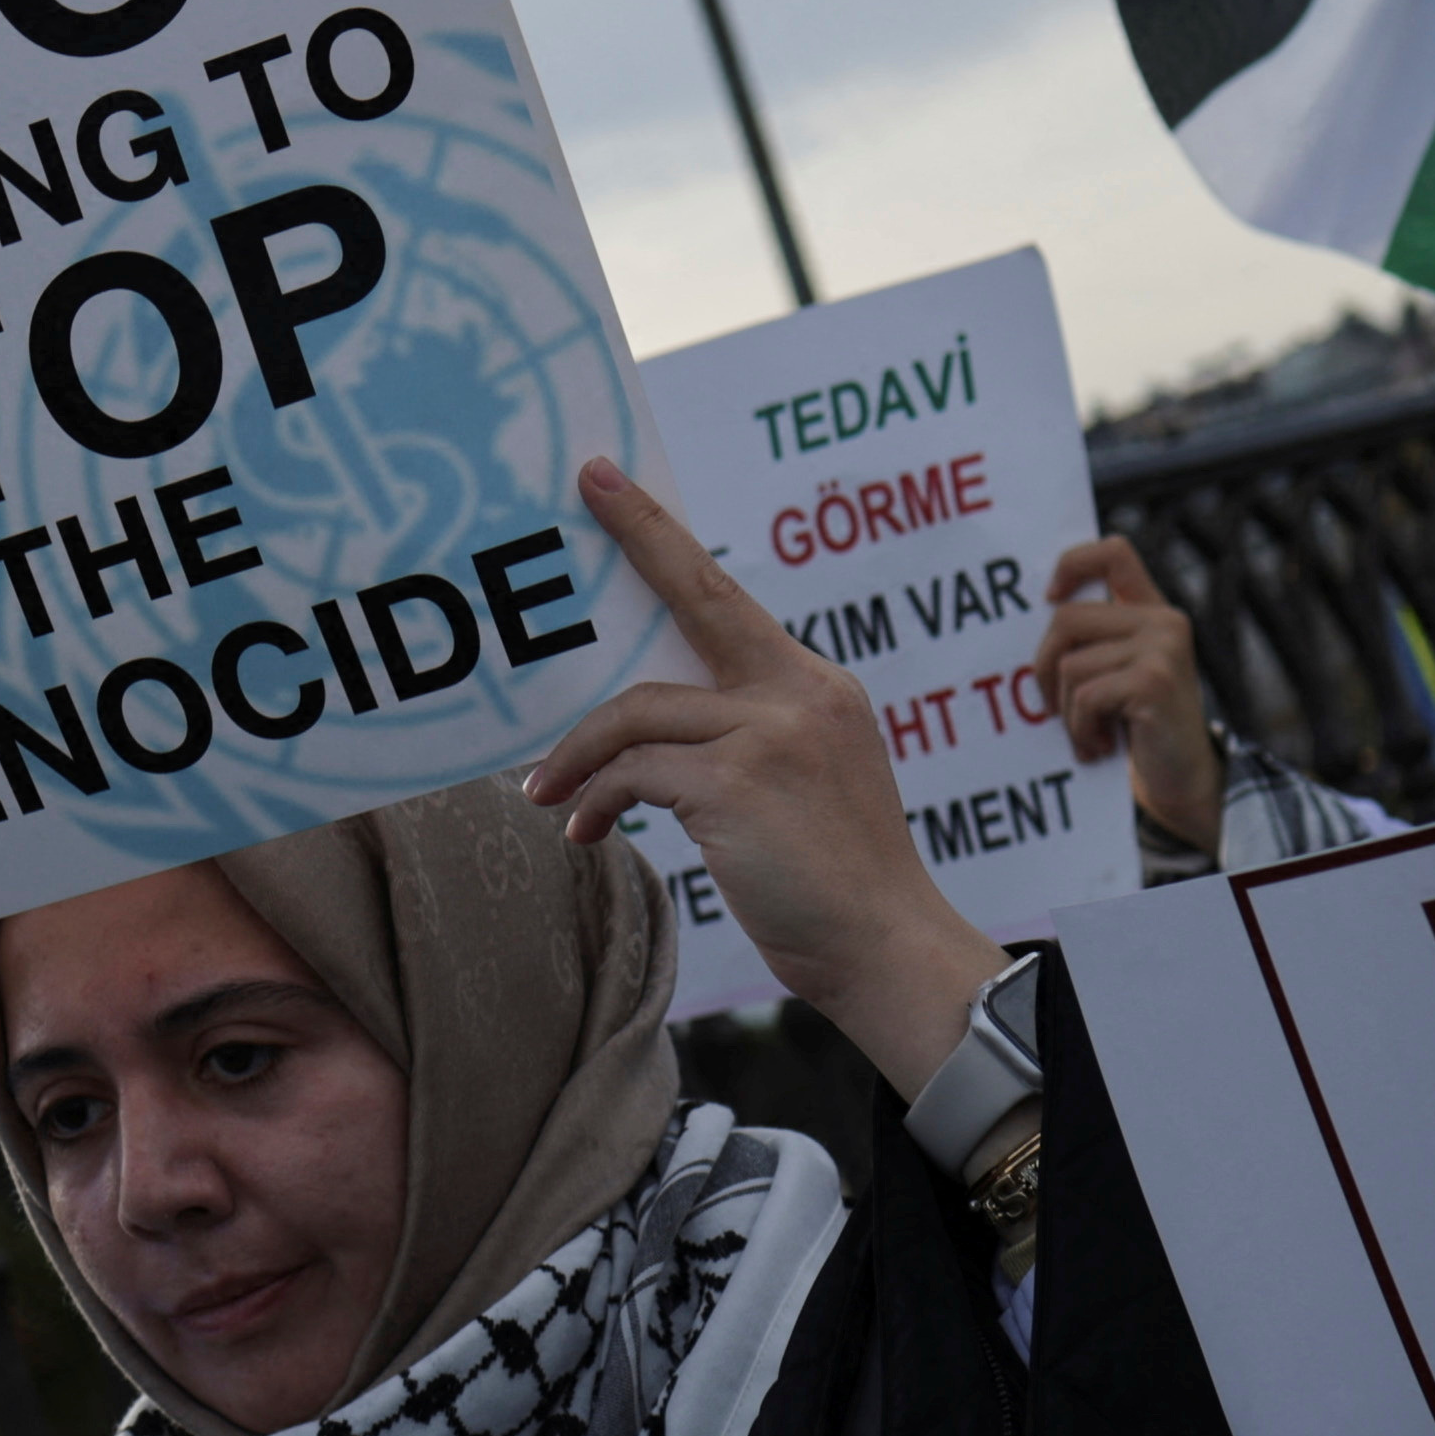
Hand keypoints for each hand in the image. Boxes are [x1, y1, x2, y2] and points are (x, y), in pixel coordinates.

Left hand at [526, 456, 1002, 1095]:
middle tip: (583, 494)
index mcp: (817, 687)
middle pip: (697, 596)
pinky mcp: (737, 783)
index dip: (664, 538)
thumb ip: (747, 737)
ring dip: (577, 756)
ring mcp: (771, 733)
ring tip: (547, 795)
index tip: (612, 486)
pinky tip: (587, 833)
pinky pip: (633, 773)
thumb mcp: (801, 786)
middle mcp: (801, 693)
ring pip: (637, 711)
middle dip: (638, 538)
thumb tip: (648, 728)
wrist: (886, 949)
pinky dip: (597, 800)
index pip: (729, 597)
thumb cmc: (833, 883)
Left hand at [1031, 539, 1219, 852]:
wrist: (1181, 780)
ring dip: (1067, 712)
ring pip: (1070, 665)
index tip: (1048, 600)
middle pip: (1065, 619)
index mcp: (1149, 611)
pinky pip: (1085, 696)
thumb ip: (1090, 641)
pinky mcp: (1156, 680)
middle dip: (1045, 670)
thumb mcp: (1114, 674)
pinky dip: (1081, 729)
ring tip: (1090, 735)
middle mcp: (1163, 620)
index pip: (1112, 553)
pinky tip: (1100, 746)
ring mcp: (1164, 647)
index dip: (1071, 564)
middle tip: (1057, 710)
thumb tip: (1028, 618)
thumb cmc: (1134, 728)